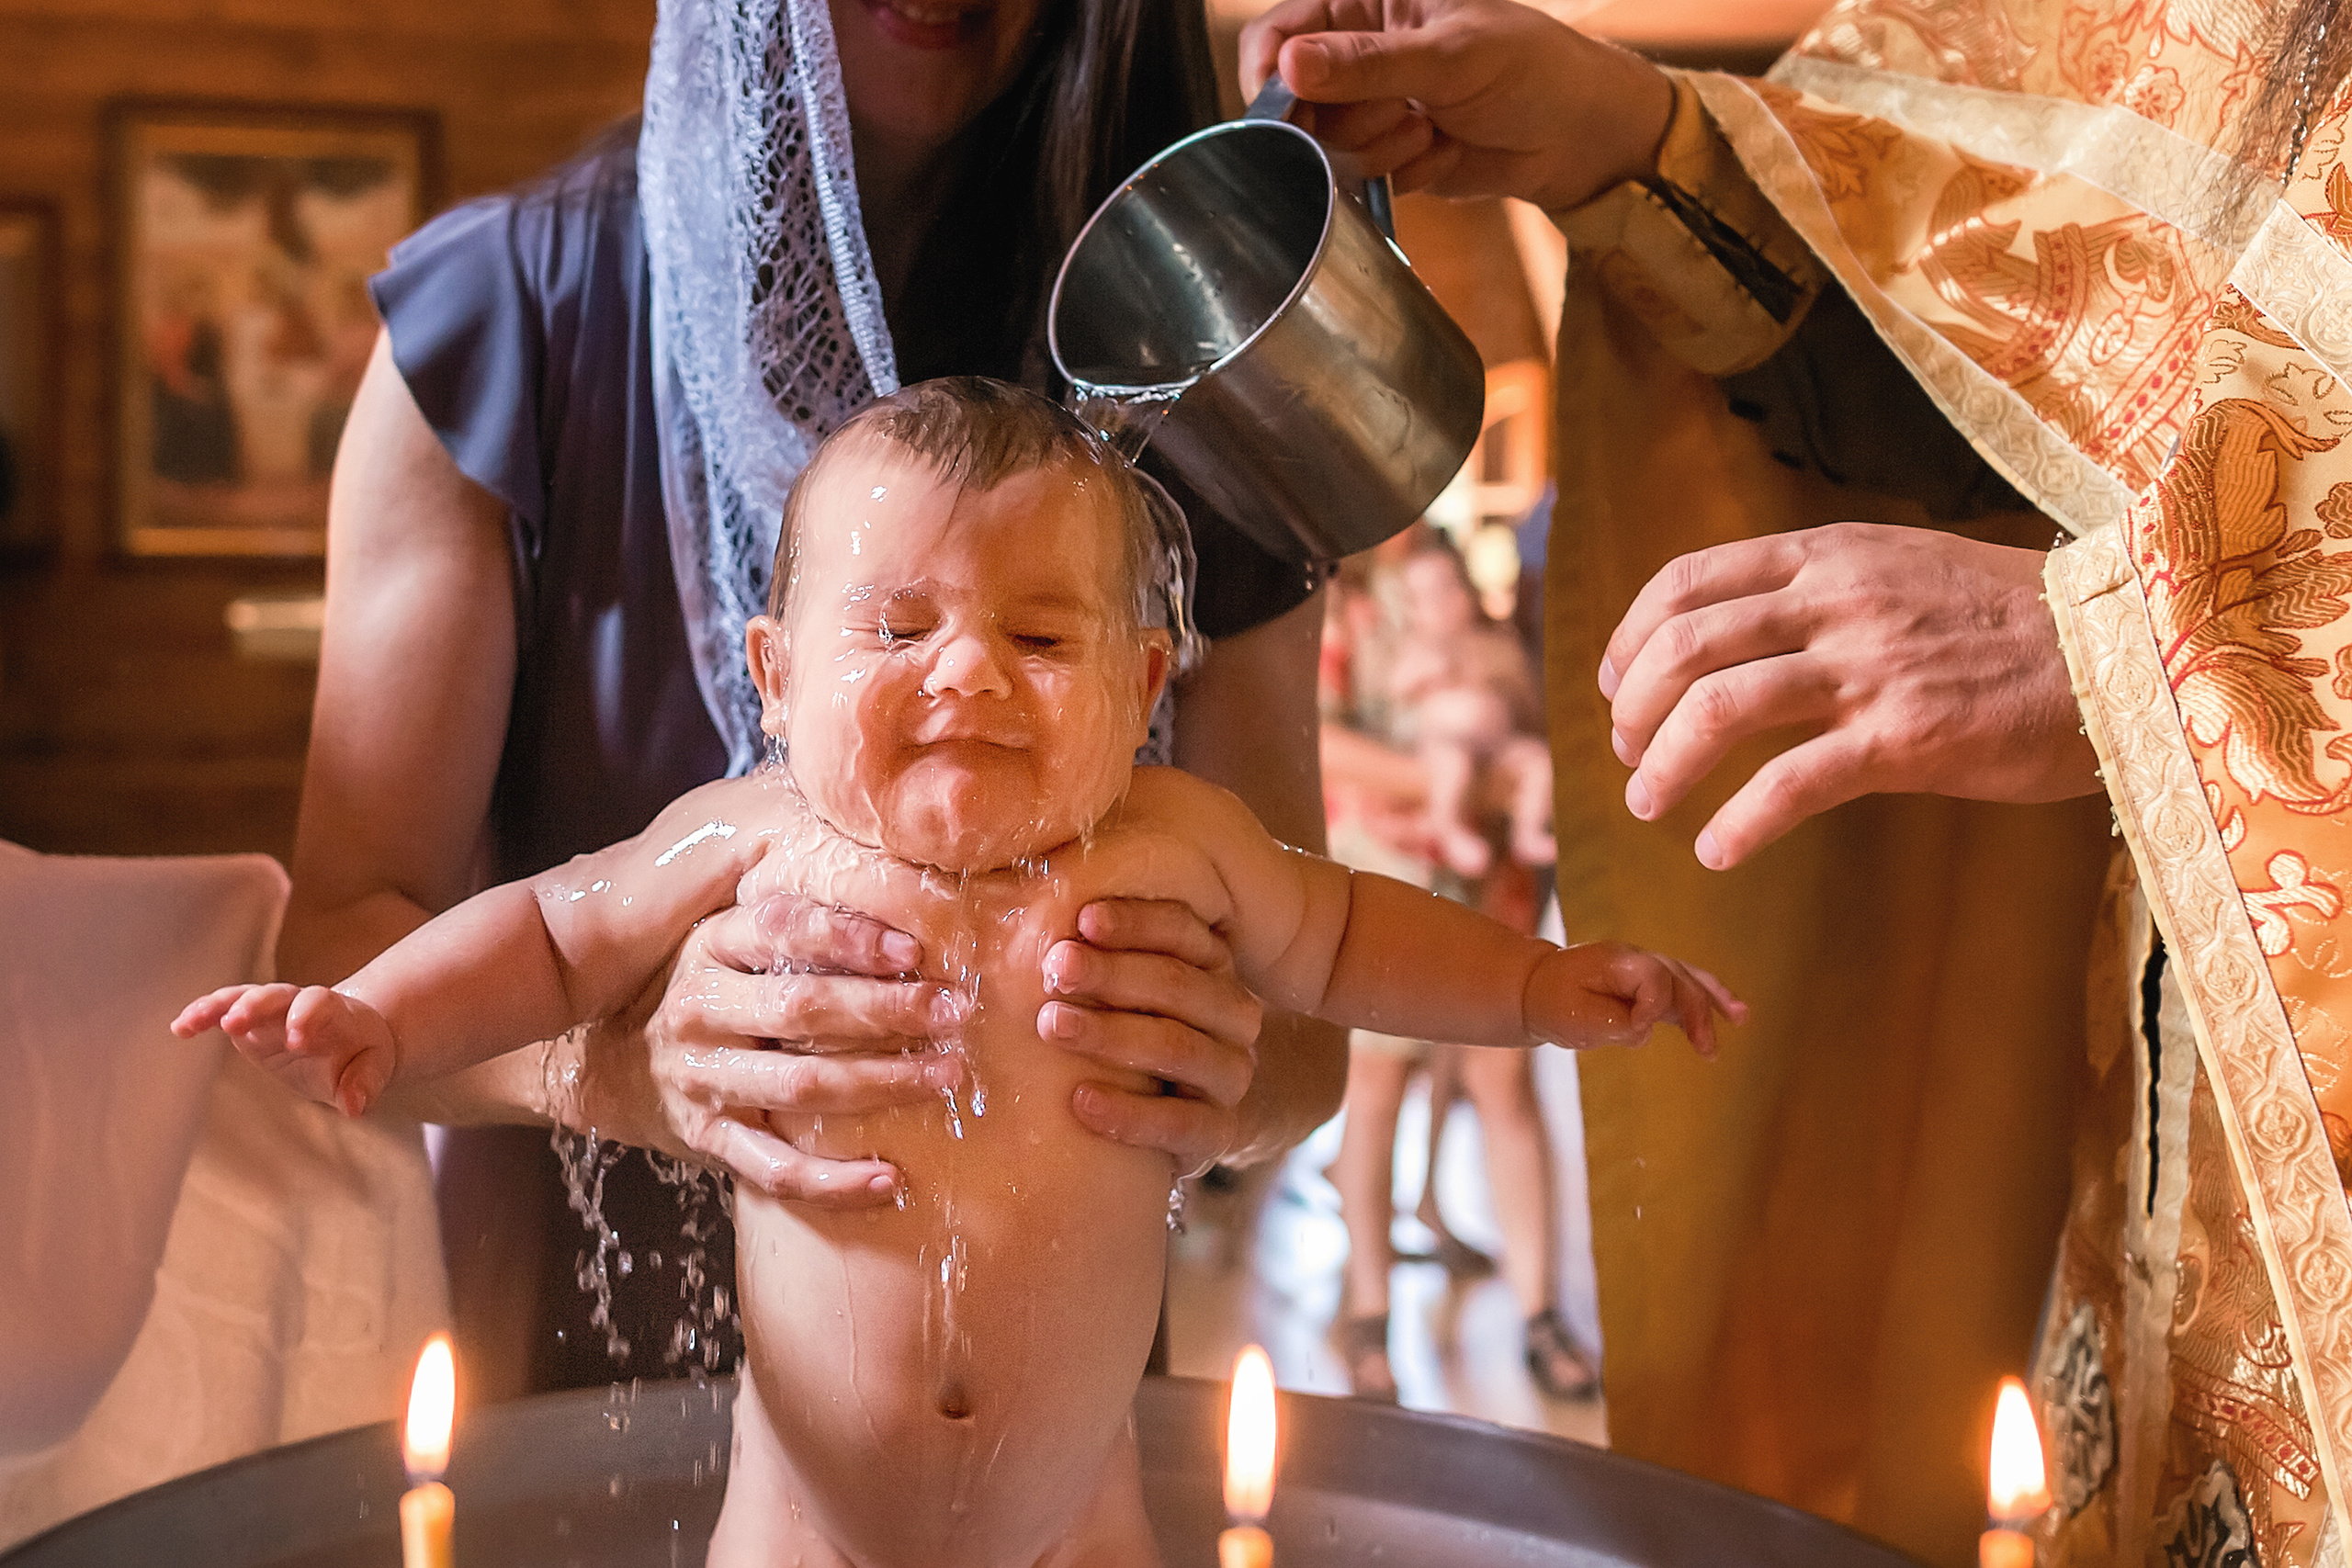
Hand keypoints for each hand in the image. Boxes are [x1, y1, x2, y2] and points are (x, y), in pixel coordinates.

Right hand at [174, 982, 396, 1116]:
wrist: (350, 1037)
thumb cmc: (362, 1052)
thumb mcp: (373, 1067)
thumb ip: (364, 1083)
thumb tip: (354, 1107)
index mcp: (334, 1012)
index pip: (319, 1003)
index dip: (308, 1018)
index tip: (297, 1042)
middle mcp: (299, 1004)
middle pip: (275, 993)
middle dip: (255, 1005)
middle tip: (234, 1024)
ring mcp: (271, 1010)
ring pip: (244, 996)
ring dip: (219, 1006)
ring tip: (192, 1022)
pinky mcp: (250, 1022)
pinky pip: (224, 1010)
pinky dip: (203, 1014)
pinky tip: (180, 1028)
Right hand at [631, 893, 960, 1207]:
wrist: (622, 1060)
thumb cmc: (722, 988)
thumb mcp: (737, 938)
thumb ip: (800, 918)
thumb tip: (903, 877)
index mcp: (713, 945)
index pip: (782, 929)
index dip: (851, 938)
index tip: (915, 950)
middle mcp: (700, 1008)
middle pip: (801, 1006)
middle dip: (887, 1009)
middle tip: (956, 1011)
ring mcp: (699, 1078)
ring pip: (800, 1085)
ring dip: (882, 1083)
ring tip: (947, 1075)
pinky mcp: (706, 1138)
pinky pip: (774, 1169)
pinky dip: (834, 1182)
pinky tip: (890, 1179)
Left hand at [1041, 899, 1265, 1176]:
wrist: (1158, 1123)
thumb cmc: (1113, 1032)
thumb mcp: (1104, 986)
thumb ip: (1083, 944)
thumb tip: (1017, 889)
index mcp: (1210, 965)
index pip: (1183, 931)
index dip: (1135, 922)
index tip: (1081, 919)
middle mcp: (1231, 1016)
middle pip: (1180, 985)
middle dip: (1113, 974)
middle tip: (1054, 969)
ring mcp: (1230, 1075)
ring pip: (1181, 1048)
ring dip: (1113, 1036)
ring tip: (1051, 1025)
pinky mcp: (1218, 1133)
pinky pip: (1184, 1123)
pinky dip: (1131, 1114)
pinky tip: (1080, 1101)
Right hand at [1237, 0, 1673, 210]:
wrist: (1580, 135)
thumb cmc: (1530, 67)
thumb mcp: (1450, 55)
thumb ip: (1367, 63)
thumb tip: (1291, 65)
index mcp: (1364, 2)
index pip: (1279, 33)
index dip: (1269, 74)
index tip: (1285, 111)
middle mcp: (1358, 53)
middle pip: (1296, 101)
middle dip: (1346, 119)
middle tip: (1401, 112)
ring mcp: (1371, 107)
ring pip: (1328, 146)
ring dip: (1381, 148)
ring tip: (1432, 129)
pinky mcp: (1387, 155)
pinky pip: (1360, 177)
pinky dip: (1399, 172)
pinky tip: (1441, 150)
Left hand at [1527, 942, 1746, 1055]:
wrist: (1535, 989)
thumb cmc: (1553, 1004)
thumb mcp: (1575, 1019)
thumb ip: (1616, 1023)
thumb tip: (1646, 1029)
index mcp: (1615, 961)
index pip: (1652, 978)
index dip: (1653, 1007)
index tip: (1638, 1030)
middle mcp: (1635, 959)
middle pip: (1678, 977)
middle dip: (1696, 1012)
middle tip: (1707, 1049)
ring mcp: (1644, 968)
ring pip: (1687, 980)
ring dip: (1712, 1002)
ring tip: (1741, 1018)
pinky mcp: (1648, 985)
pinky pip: (1683, 989)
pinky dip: (1706, 1002)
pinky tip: (1734, 1015)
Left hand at [1602, 522, 2101, 869]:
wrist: (2122, 648)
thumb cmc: (2015, 621)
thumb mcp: (1904, 570)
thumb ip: (1824, 591)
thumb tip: (1746, 630)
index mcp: (1827, 557)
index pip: (1687, 581)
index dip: (1632, 636)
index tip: (1615, 685)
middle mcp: (1835, 602)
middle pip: (1686, 645)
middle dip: (1635, 707)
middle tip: (1626, 752)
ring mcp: (1868, 668)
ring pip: (1721, 708)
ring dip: (1665, 765)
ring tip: (1647, 804)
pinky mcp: (1906, 736)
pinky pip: (1792, 782)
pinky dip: (1739, 822)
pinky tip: (1717, 851)